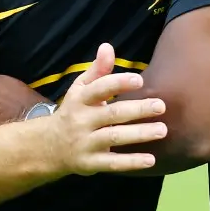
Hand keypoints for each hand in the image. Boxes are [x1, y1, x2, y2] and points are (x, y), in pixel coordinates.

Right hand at [49, 43, 167, 174]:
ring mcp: (85, 143)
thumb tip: (108, 46)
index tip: (139, 81)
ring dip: (139, 134)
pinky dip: (131, 162)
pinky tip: (151, 160)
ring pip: (114, 137)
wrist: (48, 147)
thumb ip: (98, 70)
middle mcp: (81, 120)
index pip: (99, 88)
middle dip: (137, 109)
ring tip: (162, 130)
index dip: (118, 83)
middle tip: (161, 106)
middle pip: (112, 113)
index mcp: (80, 99)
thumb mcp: (80, 89)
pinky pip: (112, 163)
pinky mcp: (90, 163)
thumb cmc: (73, 112)